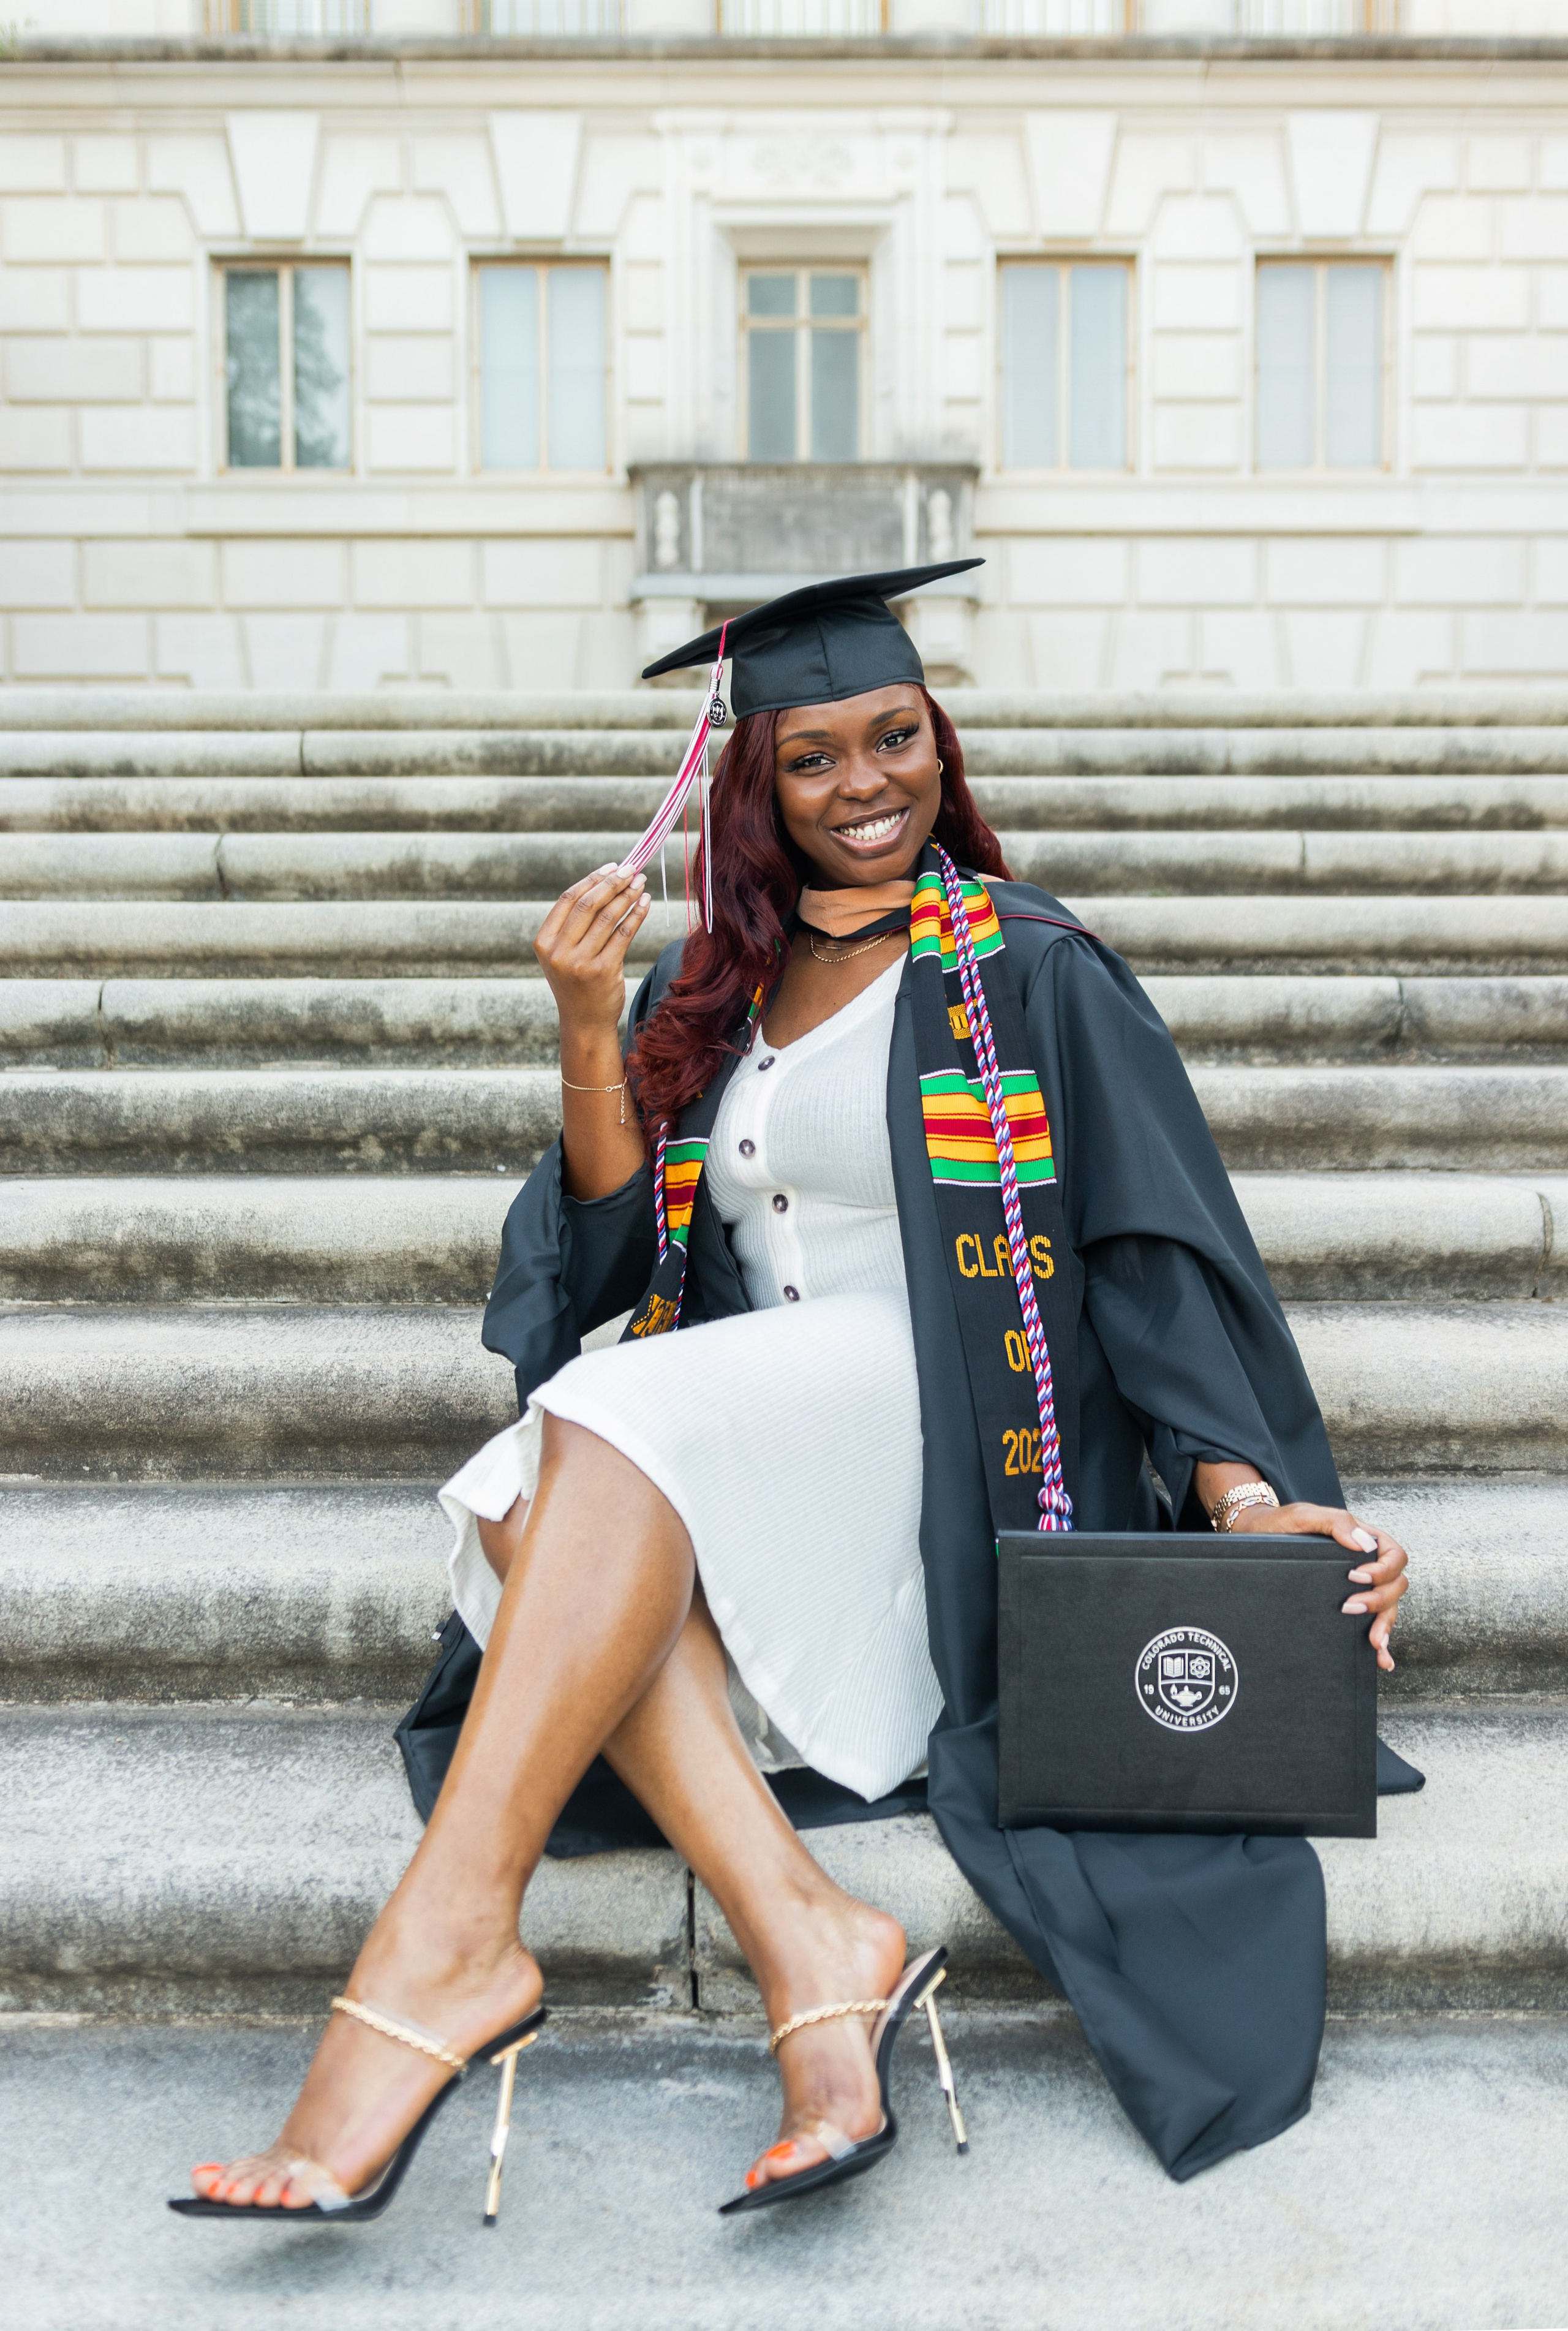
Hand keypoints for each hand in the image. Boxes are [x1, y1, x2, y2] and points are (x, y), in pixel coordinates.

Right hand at [534, 863, 649, 1039]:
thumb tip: (604, 882)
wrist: (584, 1023)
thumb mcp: (563, 954)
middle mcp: (558, 952)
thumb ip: (573, 925)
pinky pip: (623, 934)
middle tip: (632, 869)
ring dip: (628, 895)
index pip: (568, 900)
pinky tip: (645, 903)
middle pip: (588, 904)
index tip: (612, 866)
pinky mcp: (603, 971)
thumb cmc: (577, 983)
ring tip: (641, 882)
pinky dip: (637, 915)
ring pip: (608, 917)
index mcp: (544, 943)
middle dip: (613, 882)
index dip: (592, 879)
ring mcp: (580, 962)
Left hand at [1226, 1500, 1409, 1671]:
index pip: (1393, 1555)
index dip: (1385, 1569)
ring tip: (1374, 1641)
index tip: (1358, 1577)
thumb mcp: (1304, 1515)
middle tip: (1351, 1606)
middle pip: (1396, 1583)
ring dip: (1385, 1624)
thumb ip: (1335, 1521)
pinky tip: (1380, 1656)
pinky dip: (1381, 1640)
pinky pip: (1371, 1621)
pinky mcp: (1346, 1603)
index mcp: (1361, 1540)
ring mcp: (1357, 1586)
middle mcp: (1364, 1564)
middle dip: (1380, 1599)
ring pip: (1388, 1606)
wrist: (1255, 1537)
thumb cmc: (1281, 1523)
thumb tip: (1363, 1544)